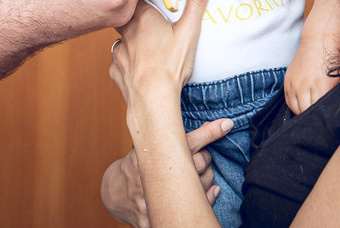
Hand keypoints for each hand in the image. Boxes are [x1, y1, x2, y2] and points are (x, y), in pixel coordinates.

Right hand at [101, 118, 230, 226]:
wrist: (113, 191)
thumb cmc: (137, 163)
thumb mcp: (148, 143)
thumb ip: (171, 134)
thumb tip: (210, 122)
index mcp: (150, 154)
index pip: (187, 142)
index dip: (208, 133)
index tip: (226, 124)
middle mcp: (150, 176)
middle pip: (197, 166)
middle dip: (207, 160)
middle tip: (204, 158)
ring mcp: (150, 199)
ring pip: (197, 191)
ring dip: (207, 182)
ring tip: (201, 177)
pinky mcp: (150, 219)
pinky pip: (186, 215)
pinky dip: (203, 204)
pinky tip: (211, 194)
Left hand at [109, 0, 214, 110]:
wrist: (152, 101)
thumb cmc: (171, 65)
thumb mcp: (190, 30)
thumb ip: (197, 0)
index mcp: (143, 19)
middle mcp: (126, 32)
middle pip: (126, 17)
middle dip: (135, 17)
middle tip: (150, 22)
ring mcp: (119, 52)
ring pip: (122, 40)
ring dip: (131, 41)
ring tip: (147, 48)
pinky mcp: (115, 71)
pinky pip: (119, 62)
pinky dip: (127, 63)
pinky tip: (140, 68)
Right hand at [283, 40, 339, 113]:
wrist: (318, 44)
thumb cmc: (331, 62)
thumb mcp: (338, 79)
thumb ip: (333, 95)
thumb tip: (333, 110)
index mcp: (320, 88)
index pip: (316, 110)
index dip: (320, 116)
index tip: (323, 118)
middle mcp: (304, 87)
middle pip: (304, 111)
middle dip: (310, 116)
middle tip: (315, 118)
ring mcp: (294, 84)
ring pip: (294, 108)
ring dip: (300, 112)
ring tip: (308, 112)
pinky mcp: (287, 81)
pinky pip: (287, 100)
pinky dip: (293, 105)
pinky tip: (300, 105)